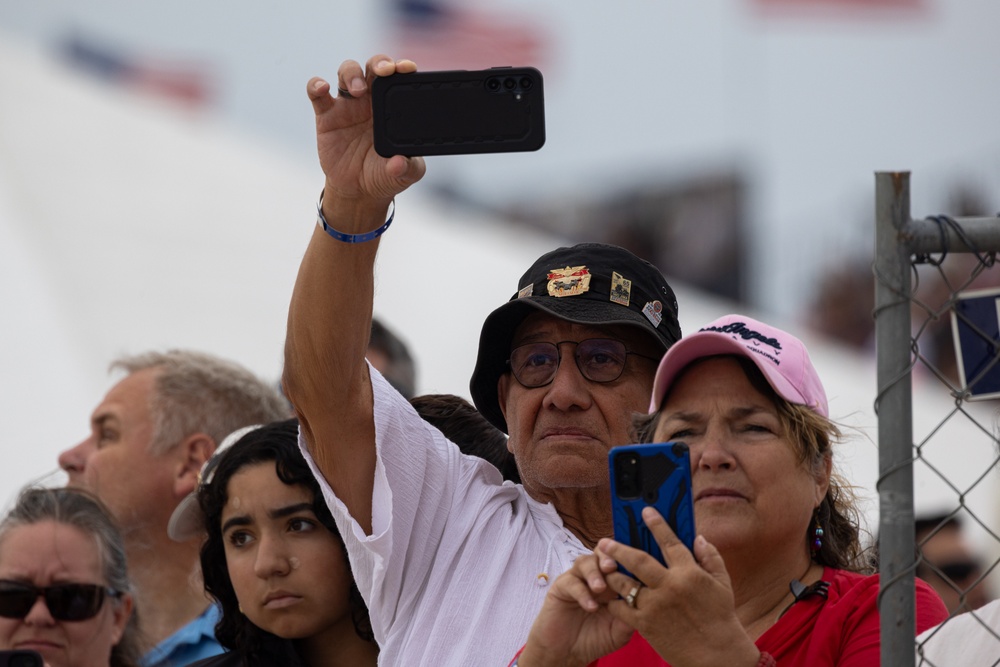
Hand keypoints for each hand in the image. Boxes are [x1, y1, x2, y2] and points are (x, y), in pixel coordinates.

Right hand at [306, 55, 425, 223]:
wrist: (359, 190)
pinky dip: (316, 85)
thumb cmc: (385, 175)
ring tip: (357, 90)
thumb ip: (408, 168)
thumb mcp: (405, 175)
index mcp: (392, 107)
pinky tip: (321, 87)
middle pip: (373, 67)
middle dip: (379, 62)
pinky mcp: (326, 115)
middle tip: (384, 71)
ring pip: (347, 72)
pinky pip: (317, 94)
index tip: (407, 68)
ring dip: (352, 74)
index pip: (398, 79)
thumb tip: (400, 163)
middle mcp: (371, 100)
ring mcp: (348, 105)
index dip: (402, 67)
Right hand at [517, 550, 634, 666]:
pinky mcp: (561, 587)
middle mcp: (596, 578)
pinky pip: (571, 582)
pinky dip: (582, 592)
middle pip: (602, 554)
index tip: (635, 570)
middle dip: (609, 557)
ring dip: (594, 572)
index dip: (628, 564)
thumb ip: (629, 619)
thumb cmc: (595, 640)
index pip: (622, 564)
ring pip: (585, 561)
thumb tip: (642, 605)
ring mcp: (578, 580)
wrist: (568, 653)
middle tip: (612, 567)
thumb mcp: (618, 633)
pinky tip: (590, 606)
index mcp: (613, 584)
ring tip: (599, 588)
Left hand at [597, 507, 759, 666]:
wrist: (716, 656)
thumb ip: (711, 558)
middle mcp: (669, 586)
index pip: (669, 542)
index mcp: (689, 573)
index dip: (656, 524)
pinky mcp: (645, 625)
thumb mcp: (723, 584)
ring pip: (625, 583)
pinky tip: (610, 596)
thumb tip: (698, 537)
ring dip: (611, 573)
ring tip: (602, 567)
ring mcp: (655, 606)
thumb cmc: (720, 618)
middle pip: (638, 560)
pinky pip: (622, 609)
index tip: (645, 511)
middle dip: (619, 548)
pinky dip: (614, 601)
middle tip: (605, 542)